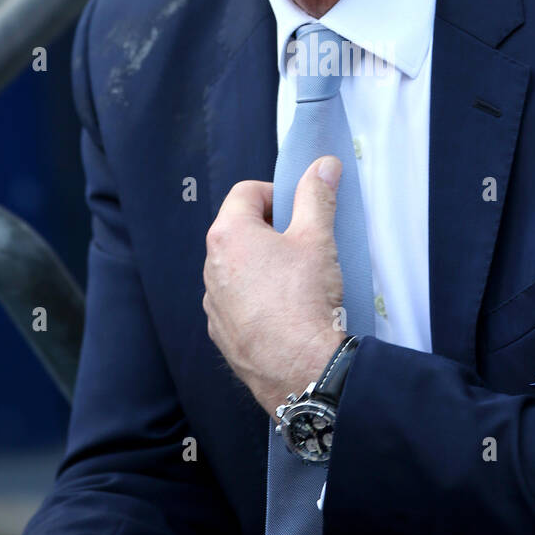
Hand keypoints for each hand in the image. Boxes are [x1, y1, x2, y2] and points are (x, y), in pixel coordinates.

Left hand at [203, 155, 345, 417]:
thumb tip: (323, 165)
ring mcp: (213, 302)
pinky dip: (257, 298)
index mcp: (228, 234)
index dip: (276, 193)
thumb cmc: (304, 300)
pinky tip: (285, 311)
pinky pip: (237, 301)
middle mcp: (211, 266)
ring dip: (263, 265)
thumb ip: (317, 195)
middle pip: (239, 229)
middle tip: (303, 244)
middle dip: (271, 230)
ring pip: (238, 267)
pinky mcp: (222, 331)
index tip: (299, 210)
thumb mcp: (317, 238)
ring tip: (297, 281)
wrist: (299, 369)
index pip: (246, 191)